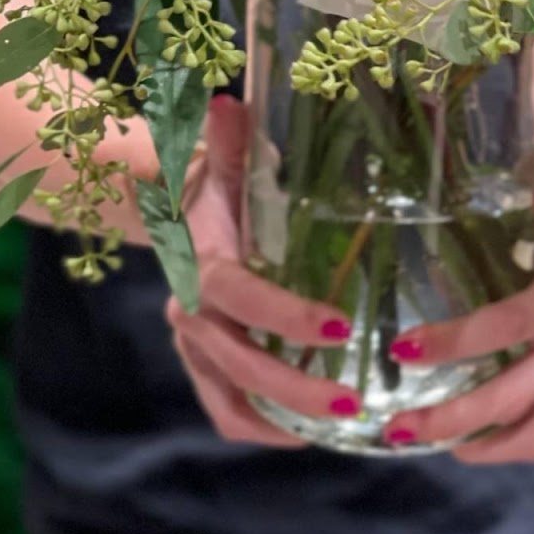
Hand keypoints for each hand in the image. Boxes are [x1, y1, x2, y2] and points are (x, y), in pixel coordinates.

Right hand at [165, 96, 367, 446]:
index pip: (241, 298)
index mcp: (201, 264)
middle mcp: (190, 314)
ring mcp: (193, 348)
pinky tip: (315, 431)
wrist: (174, 213)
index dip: (288, 317)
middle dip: (299, 388)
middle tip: (359, 397)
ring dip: (289, 419)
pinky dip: (267, 431)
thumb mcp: (226, 159)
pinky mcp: (203, 370)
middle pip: (242, 364)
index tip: (342, 327)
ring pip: (235, 401)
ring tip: (349, 418)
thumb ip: (230, 137)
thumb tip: (227, 102)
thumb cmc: (216, 185)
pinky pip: (228, 415)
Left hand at [381, 145, 533, 462]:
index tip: (405, 346)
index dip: (462, 340)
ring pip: (530, 426)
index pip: (515, 324)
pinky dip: (500, 444)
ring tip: (413, 437)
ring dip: (473, 439)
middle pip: (517, 394)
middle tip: (394, 421)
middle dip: (456, 414)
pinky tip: (455, 438)